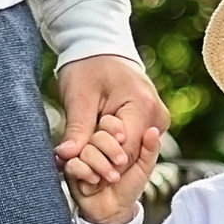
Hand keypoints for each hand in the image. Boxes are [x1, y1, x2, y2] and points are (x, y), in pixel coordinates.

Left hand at [55, 50, 163, 203]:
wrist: (101, 48)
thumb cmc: (87, 67)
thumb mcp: (79, 97)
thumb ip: (76, 129)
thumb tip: (65, 157)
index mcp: (143, 107)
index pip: (125, 151)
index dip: (102, 166)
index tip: (78, 174)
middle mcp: (157, 116)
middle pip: (131, 155)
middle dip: (104, 165)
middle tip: (76, 174)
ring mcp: (157, 120)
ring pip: (133, 152)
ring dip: (108, 159)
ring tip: (82, 164)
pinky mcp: (151, 122)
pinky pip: (133, 144)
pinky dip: (114, 150)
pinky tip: (93, 153)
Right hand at [60, 130, 149, 223]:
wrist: (114, 210)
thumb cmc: (129, 185)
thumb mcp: (144, 167)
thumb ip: (150, 149)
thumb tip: (154, 131)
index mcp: (111, 137)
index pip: (109, 122)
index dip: (116, 129)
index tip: (123, 138)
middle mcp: (94, 144)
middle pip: (98, 136)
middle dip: (111, 149)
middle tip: (121, 162)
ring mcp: (81, 156)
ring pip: (87, 150)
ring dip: (101, 165)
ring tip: (112, 178)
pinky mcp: (71, 169)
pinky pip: (73, 164)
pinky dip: (85, 172)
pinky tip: (94, 181)